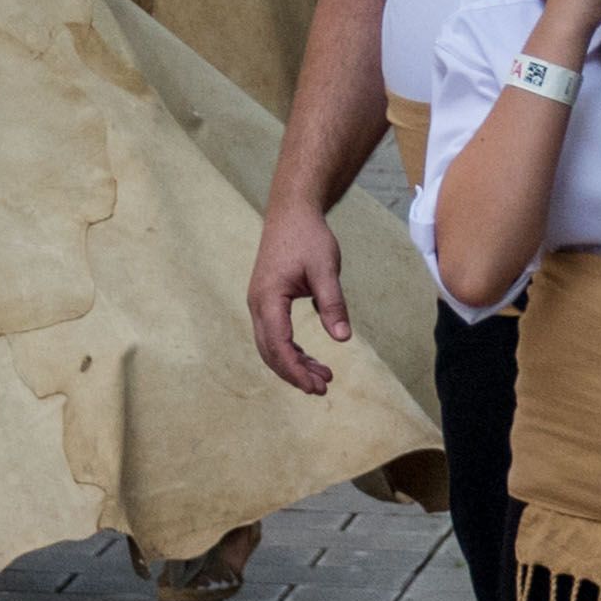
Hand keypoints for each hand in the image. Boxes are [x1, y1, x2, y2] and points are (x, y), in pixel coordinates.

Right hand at [247, 199, 352, 394]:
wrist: (292, 211)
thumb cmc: (308, 237)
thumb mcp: (326, 269)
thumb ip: (332, 304)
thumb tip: (342, 339)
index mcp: (268, 297)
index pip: (277, 344)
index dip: (295, 369)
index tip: (317, 386)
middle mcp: (258, 303)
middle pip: (269, 350)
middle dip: (294, 373)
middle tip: (322, 389)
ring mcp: (260, 302)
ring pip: (270, 344)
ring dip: (293, 363)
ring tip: (323, 376)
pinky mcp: (267, 299)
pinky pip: (274, 333)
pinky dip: (291, 349)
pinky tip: (310, 357)